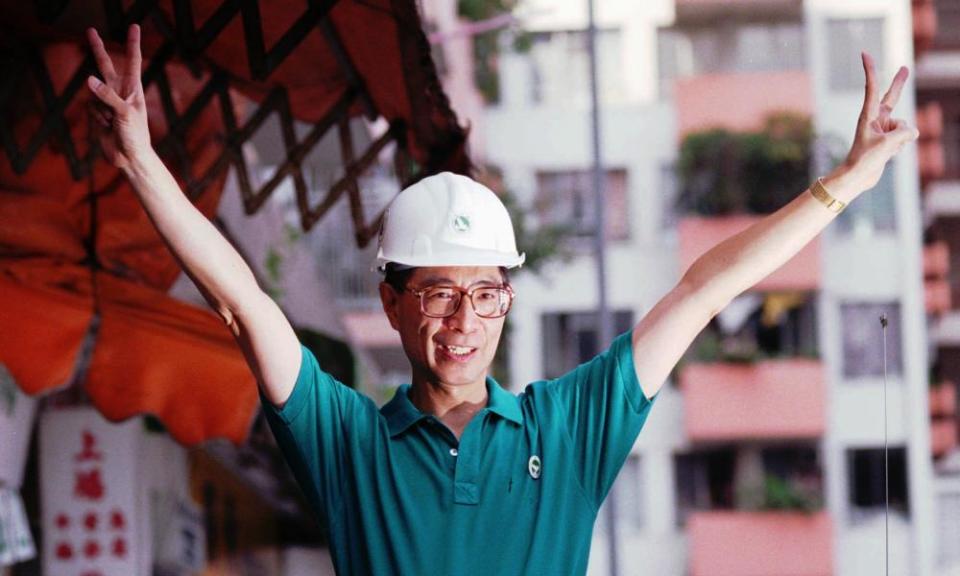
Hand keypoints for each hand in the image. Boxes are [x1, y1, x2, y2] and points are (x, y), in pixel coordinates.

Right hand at [86, 25, 150, 170]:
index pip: (132, 61)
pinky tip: (106, 127)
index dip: (132, 44)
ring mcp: (106, 101)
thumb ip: (107, 95)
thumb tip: (88, 78)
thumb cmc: (135, 135)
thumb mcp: (125, 113)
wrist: (129, 157)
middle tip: (91, 30)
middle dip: (97, 49)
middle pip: (105, 66)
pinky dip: (96, 118)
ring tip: (114, 123)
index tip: (133, 27)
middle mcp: (119, 92)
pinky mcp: (97, 112)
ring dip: (102, 109)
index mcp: (133, 89)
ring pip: (93, 93)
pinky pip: (89, 107)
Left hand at [840, 52, 918, 191]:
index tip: (865, 53)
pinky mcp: (888, 139)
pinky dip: (900, 146)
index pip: (872, 88)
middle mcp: (876, 119)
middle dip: (899, 84)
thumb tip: (913, 131)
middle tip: (906, 68)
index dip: (870, 70)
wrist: (857, 177)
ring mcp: (883, 129)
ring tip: (884, 150)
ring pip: (904, 127)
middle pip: (892, 97)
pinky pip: (905, 137)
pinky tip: (888, 155)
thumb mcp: (889, 144)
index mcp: (868, 115)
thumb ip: (905, 132)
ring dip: (900, 139)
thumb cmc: (866, 159)